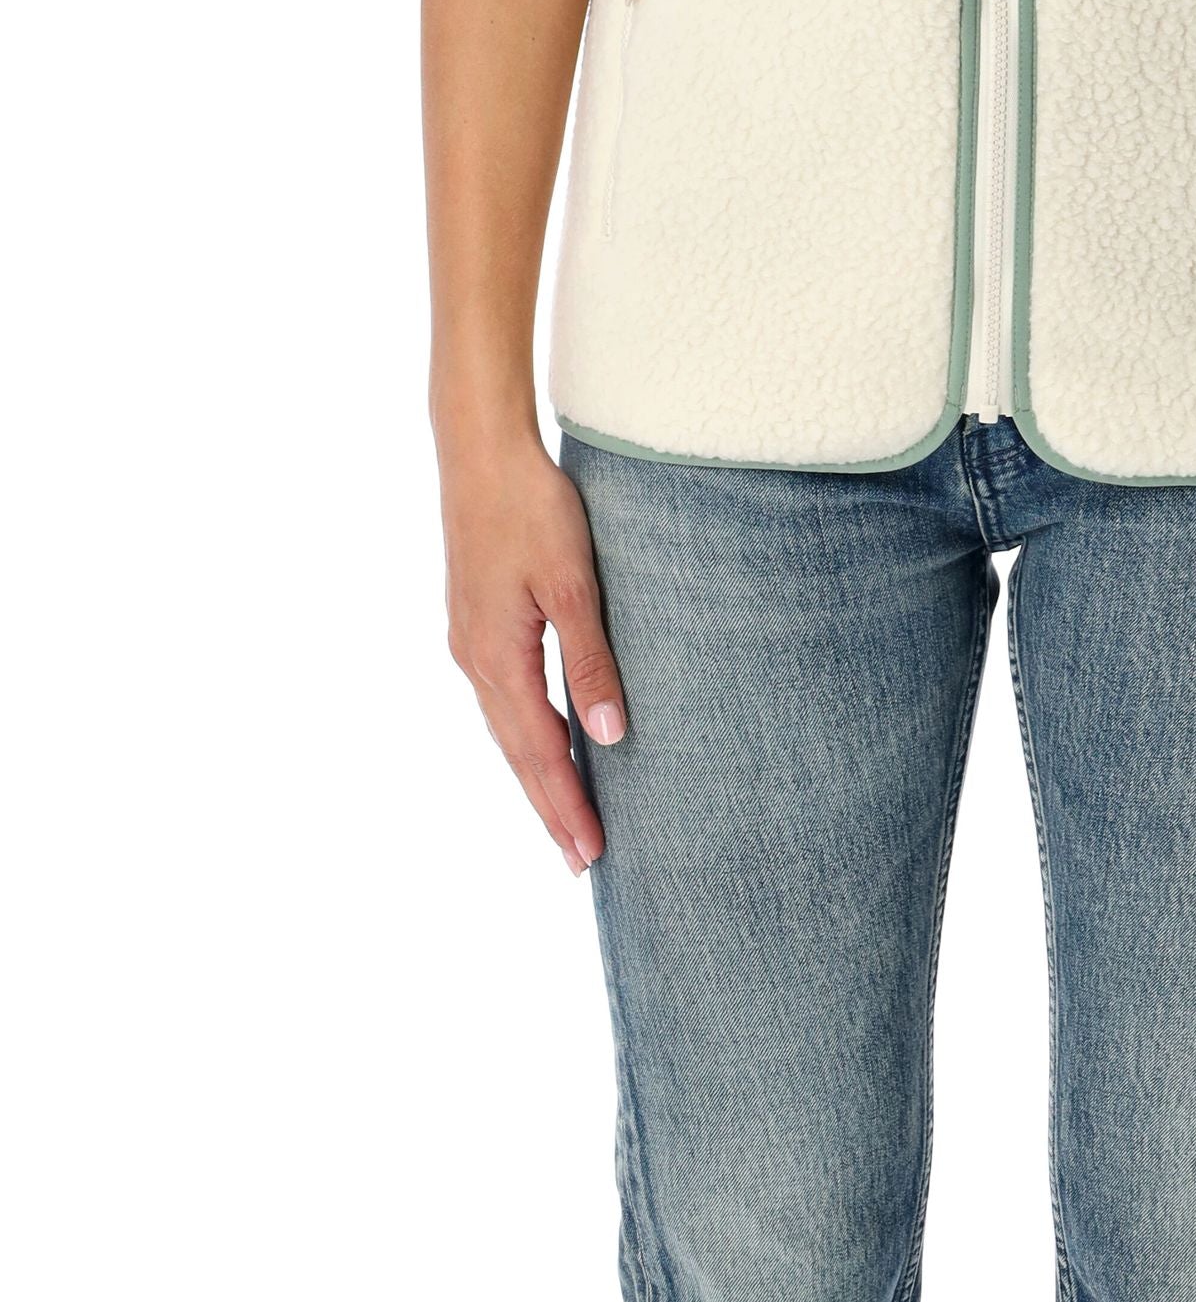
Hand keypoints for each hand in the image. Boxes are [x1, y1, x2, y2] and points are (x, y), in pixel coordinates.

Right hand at [440, 431, 626, 874]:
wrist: (481, 453)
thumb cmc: (532, 509)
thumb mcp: (572, 584)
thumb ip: (589, 661)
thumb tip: (607, 736)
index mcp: (496, 658)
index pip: (538, 752)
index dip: (565, 805)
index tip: (589, 855)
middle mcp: (475, 660)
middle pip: (518, 751)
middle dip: (550, 807)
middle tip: (580, 861)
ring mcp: (470, 642)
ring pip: (508, 727)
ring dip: (538, 773)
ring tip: (566, 817)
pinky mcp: (476, 622)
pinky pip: (504, 697)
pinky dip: (527, 732)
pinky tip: (547, 739)